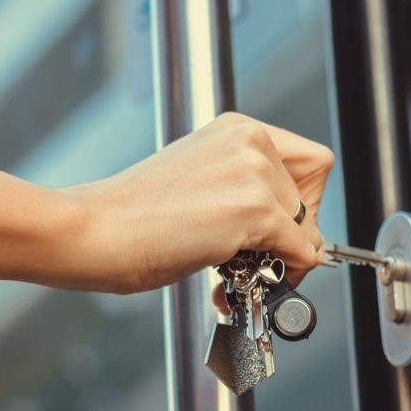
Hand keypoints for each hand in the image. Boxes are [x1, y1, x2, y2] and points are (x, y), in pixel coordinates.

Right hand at [62, 112, 334, 293]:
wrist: (97, 232)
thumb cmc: (133, 216)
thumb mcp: (198, 181)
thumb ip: (241, 190)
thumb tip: (285, 228)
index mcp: (236, 129)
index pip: (309, 162)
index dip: (303, 202)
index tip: (283, 229)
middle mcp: (250, 141)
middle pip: (312, 196)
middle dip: (294, 235)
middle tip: (262, 261)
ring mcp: (254, 172)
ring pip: (307, 227)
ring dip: (281, 258)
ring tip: (237, 272)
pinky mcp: (255, 209)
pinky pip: (300, 251)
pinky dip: (282, 273)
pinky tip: (240, 280)